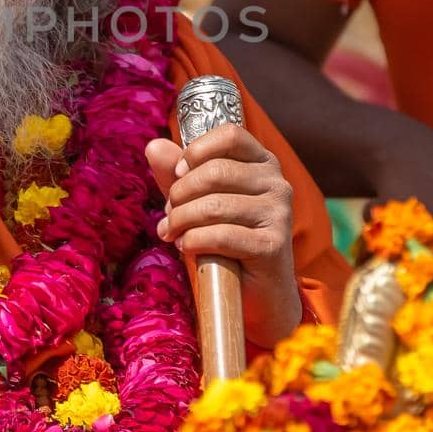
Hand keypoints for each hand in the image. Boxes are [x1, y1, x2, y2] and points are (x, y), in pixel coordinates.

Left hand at [146, 125, 303, 348]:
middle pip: (216, 171)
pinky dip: (194, 241)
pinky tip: (185, 247)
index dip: (196, 151)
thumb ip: (177, 174)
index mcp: (263, 163)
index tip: (177, 174)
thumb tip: (153, 146)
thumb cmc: (226, 243)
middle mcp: (278, 184)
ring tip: (171, 233)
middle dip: (180, 194)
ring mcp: (279, 214)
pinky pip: (222, 235)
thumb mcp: (198, 202)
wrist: (258, 296)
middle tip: (168, 215)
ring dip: (181, 220)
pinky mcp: (273, 246)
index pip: (230, 135)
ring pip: (215, 205)